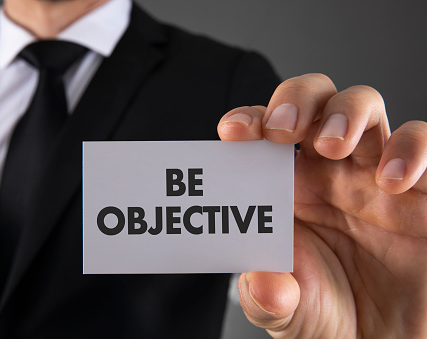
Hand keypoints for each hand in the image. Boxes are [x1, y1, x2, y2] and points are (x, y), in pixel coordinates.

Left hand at [217, 74, 426, 337]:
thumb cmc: (330, 315)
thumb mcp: (289, 311)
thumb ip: (268, 298)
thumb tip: (263, 284)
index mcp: (290, 188)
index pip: (266, 134)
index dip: (250, 121)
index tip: (232, 131)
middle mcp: (332, 172)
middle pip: (315, 101)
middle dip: (298, 100)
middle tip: (283, 127)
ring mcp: (377, 175)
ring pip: (365, 107)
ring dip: (348, 112)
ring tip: (333, 145)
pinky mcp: (425, 192)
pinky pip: (426, 147)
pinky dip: (411, 149)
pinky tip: (392, 179)